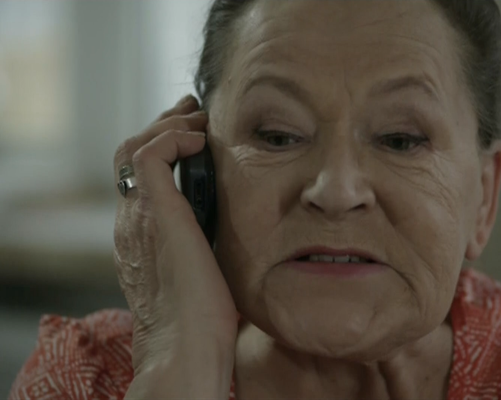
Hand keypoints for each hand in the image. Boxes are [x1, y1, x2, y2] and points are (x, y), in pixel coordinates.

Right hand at [113, 95, 236, 395]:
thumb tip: (232, 230)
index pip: (139, 177)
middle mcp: (131, 220)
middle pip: (130, 155)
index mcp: (141, 235)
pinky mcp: (155, 212)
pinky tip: (200, 142)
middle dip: (162, 127)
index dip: (163, 147)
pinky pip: (149, 155)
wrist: (186, 345)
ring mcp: (138, 215)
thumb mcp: (203, 269)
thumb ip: (206, 243)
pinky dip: (172, 138)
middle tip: (193, 113)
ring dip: (167, 126)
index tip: (195, 135)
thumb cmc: (203, 319)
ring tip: (197, 119)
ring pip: (133, 148)